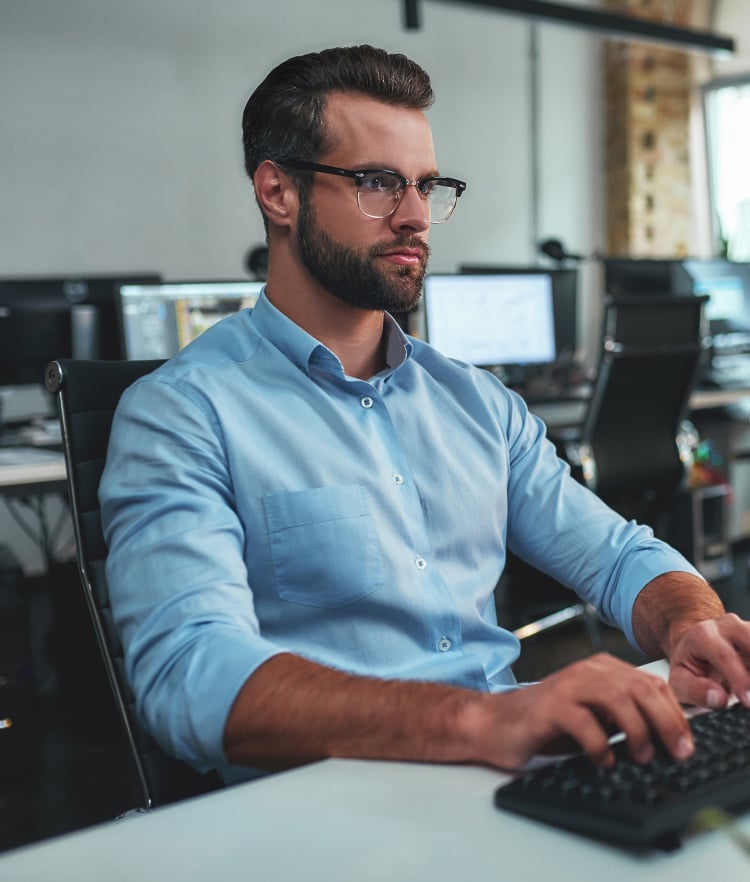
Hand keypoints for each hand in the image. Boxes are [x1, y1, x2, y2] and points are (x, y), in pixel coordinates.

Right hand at [479, 652, 693, 768]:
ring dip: (637, 730)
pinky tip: (603, 762)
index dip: (675, 714)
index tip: (685, 744)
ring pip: (617, 698)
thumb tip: (666, 738)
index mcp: (601, 670)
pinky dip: (600, 746)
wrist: (495, 723)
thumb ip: (624, 718)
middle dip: (665, 722)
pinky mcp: (549, 707)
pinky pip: (584, 723)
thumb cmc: (546, 724)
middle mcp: (586, 672)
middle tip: (676, 752)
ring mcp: (567, 686)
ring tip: (641, 756)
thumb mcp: (594, 717)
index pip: (651, 684)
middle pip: (639, 687)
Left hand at [667, 612, 749, 709]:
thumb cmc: (689, 667)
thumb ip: (695, 690)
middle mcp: (727, 625)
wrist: (696, 649)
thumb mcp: (680, 681)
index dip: (739, 678)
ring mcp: (747, 627)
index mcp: (702, 635)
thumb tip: (718, 698)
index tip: (748, 701)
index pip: (723, 654)